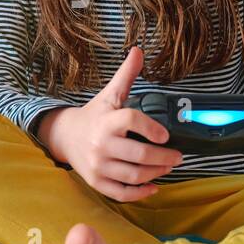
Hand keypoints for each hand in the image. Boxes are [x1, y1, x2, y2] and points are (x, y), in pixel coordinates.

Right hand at [40, 46, 183, 201]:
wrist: (65, 136)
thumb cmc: (94, 115)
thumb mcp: (109, 94)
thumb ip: (126, 75)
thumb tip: (138, 50)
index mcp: (106, 120)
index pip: (131, 121)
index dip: (151, 128)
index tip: (166, 135)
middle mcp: (101, 144)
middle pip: (139, 155)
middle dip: (164, 157)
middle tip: (178, 156)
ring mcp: (98, 166)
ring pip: (134, 175)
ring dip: (157, 173)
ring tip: (168, 167)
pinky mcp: (96, 182)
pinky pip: (122, 193)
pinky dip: (140, 192)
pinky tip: (154, 186)